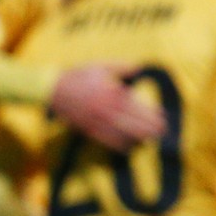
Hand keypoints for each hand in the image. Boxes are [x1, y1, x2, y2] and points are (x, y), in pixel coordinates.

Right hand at [51, 65, 165, 152]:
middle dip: (148, 127)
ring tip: (149, 140)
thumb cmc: (78, 75)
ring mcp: (95, 120)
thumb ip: (122, 67)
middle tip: (162, 132)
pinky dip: (117, 144)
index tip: (162, 117)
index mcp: (111, 92)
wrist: (52, 88)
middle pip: (131, 121)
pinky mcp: (86, 128)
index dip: (150, 113)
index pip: (136, 105)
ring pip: (120, 132)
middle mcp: (105, 108)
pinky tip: (127, 148)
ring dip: (136, 137)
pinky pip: (105, 139)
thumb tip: (139, 67)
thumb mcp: (101, 66)